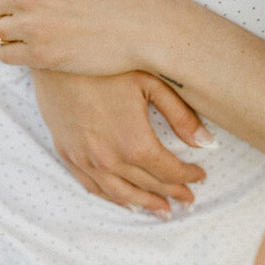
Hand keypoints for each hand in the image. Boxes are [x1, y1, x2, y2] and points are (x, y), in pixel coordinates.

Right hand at [33, 69, 213, 216]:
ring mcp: (85, 159)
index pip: (169, 170)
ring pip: (121, 193)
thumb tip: (208, 144)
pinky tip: (125, 202)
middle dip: (172, 193)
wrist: (57, 52)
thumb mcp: (152, 81)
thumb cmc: (107, 63)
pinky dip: (113, 198)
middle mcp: (109, 158)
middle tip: (188, 200)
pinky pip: (93, 186)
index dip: (188, 176)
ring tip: (163, 211)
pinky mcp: (67, 152)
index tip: (200, 176)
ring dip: (145, 203)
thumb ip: (181, 116)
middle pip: (148, 185)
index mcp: (134, 142)